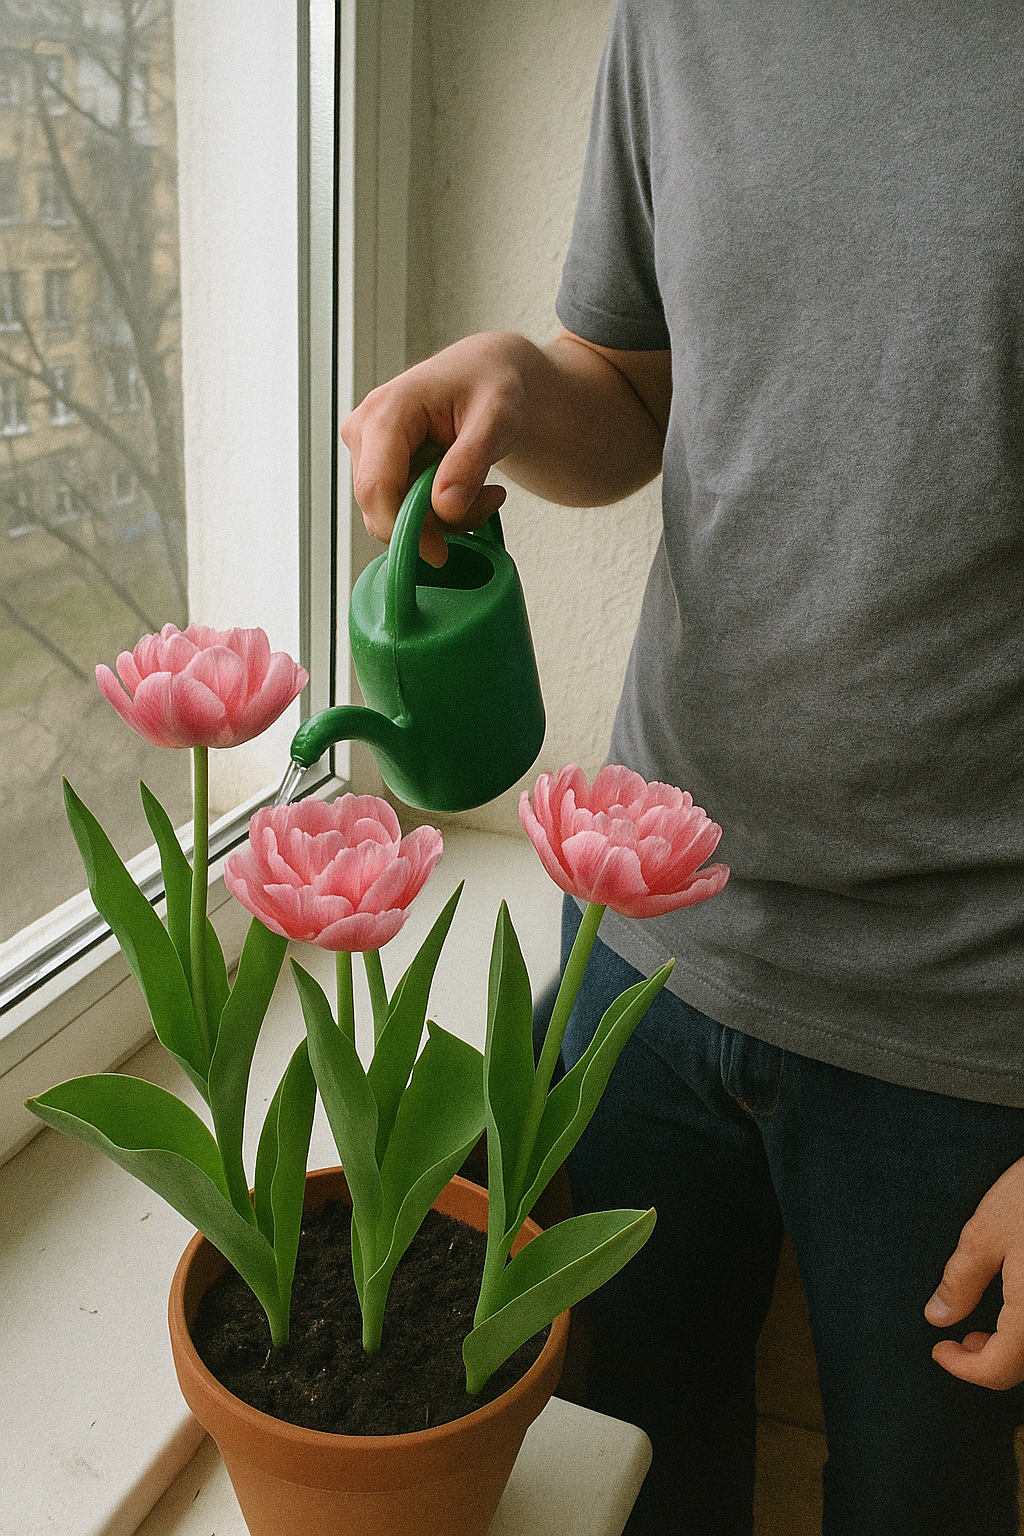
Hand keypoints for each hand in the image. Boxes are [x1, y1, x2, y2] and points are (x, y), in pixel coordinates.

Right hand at [341, 332, 524, 566]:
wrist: (487, 374)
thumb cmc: (492, 384)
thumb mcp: (497, 418)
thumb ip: (470, 462)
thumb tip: (445, 508)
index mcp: (386, 411)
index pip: (376, 488)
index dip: (404, 528)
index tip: (441, 552)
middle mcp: (364, 431)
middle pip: (382, 508)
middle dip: (435, 522)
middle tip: (489, 501)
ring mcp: (367, 451)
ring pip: (391, 515)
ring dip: (443, 519)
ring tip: (485, 491)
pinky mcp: (377, 467)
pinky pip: (399, 510)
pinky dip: (437, 513)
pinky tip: (465, 489)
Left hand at [926, 1155, 1023, 1388]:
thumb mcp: (986, 1232)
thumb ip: (961, 1281)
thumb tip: (937, 1317)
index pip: (999, 1370)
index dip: (963, 1369)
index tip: (940, 1351)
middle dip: (987, 1363)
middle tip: (958, 1342)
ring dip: (1012, 1349)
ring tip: (983, 1330)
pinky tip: (1014, 1308)